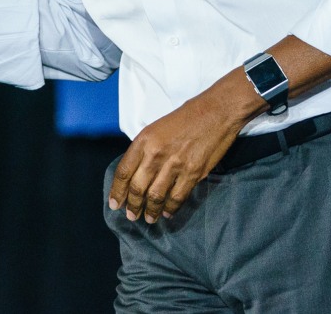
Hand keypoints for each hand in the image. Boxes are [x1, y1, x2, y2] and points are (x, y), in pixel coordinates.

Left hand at [107, 88, 248, 223]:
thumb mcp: (156, 128)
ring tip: (149, 218)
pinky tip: (167, 212)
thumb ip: (145, 150)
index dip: (117, 191)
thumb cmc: (185, 118)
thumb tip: (136, 173)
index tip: (114, 203)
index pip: (124, 171)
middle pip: (138, 187)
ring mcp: (175, 165)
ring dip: (151, 211)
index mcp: (144, 141)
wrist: (215, 112)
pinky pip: (177, 196)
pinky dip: (171, 208)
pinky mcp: (193, 173)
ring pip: (156, 196)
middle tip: (131, 215)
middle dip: (132, 205)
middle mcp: (156, 154)